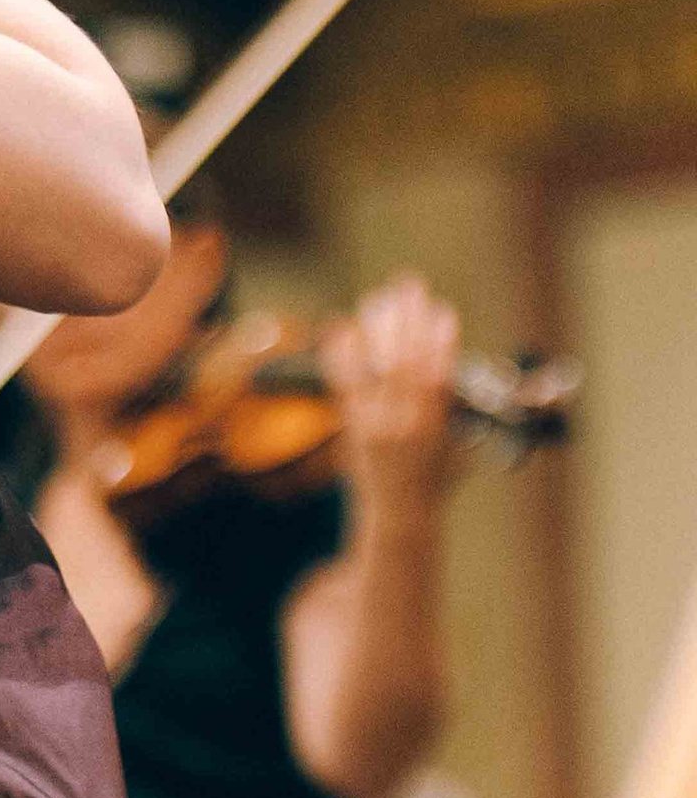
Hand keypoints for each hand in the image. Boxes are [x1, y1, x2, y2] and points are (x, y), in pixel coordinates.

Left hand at [322, 272, 460, 514]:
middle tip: (409, 286)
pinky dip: (341, 354)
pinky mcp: (353, 426)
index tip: (444, 311)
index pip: (438, 379)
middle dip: (408, 320)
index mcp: (435, 428)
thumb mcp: (457, 441)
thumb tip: (449, 358)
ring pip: (373, 369)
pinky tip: (341, 326)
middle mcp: (403, 425)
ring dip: (376, 329)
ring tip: (378, 298)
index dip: (441, 343)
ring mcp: (374, 425)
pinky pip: (344, 384)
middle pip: (404, 363)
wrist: (400, 511)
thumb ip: (454, 404)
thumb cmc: (437, 476)